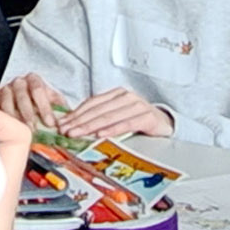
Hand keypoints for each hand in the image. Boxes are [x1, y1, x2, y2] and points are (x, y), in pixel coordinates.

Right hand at [0, 71, 67, 126]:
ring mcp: (4, 90)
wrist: (24, 103)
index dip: (45, 108)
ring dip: (12, 117)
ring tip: (17, 131)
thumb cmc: (39, 104)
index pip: (39, 90)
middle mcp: (18, 83)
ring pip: (6, 101)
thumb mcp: (54, 104)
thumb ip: (62, 111)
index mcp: (34, 80)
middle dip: (28, 114)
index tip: (50, 123)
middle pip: (21, 95)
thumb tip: (71, 123)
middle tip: (33, 129)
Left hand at [58, 88, 174, 139]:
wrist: (166, 123)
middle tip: (65, 130)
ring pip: (108, 117)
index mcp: (117, 94)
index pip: (92, 103)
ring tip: (77, 133)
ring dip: (90, 126)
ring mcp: (137, 105)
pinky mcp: (147, 117)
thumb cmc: (139, 120)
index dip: (76, 113)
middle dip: (79, 121)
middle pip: (97, 110)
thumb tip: (74, 124)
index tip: (62, 123)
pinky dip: (111, 130)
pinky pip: (126, 124)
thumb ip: (100, 117)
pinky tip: (100, 134)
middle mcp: (126, 97)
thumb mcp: (118, 115)